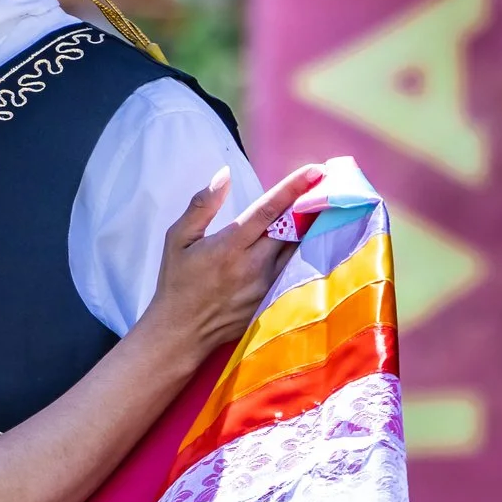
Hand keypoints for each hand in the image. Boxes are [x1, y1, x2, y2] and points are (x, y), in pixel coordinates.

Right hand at [139, 163, 322, 358]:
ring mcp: (266, 286)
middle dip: (310, 204)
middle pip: (294, 228)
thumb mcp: (177, 239)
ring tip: (323, 209)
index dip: (294, 187)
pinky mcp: (272, 302)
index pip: (269, 210)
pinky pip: (294, 271)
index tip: (315, 170)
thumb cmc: (176, 282)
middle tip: (325, 185)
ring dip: (311, 228)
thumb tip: (223, 175)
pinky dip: (304, 254)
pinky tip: (312, 242)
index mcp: (230, 246)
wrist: (180, 331)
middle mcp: (253, 266)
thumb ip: (201, 206)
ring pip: (299, 250)